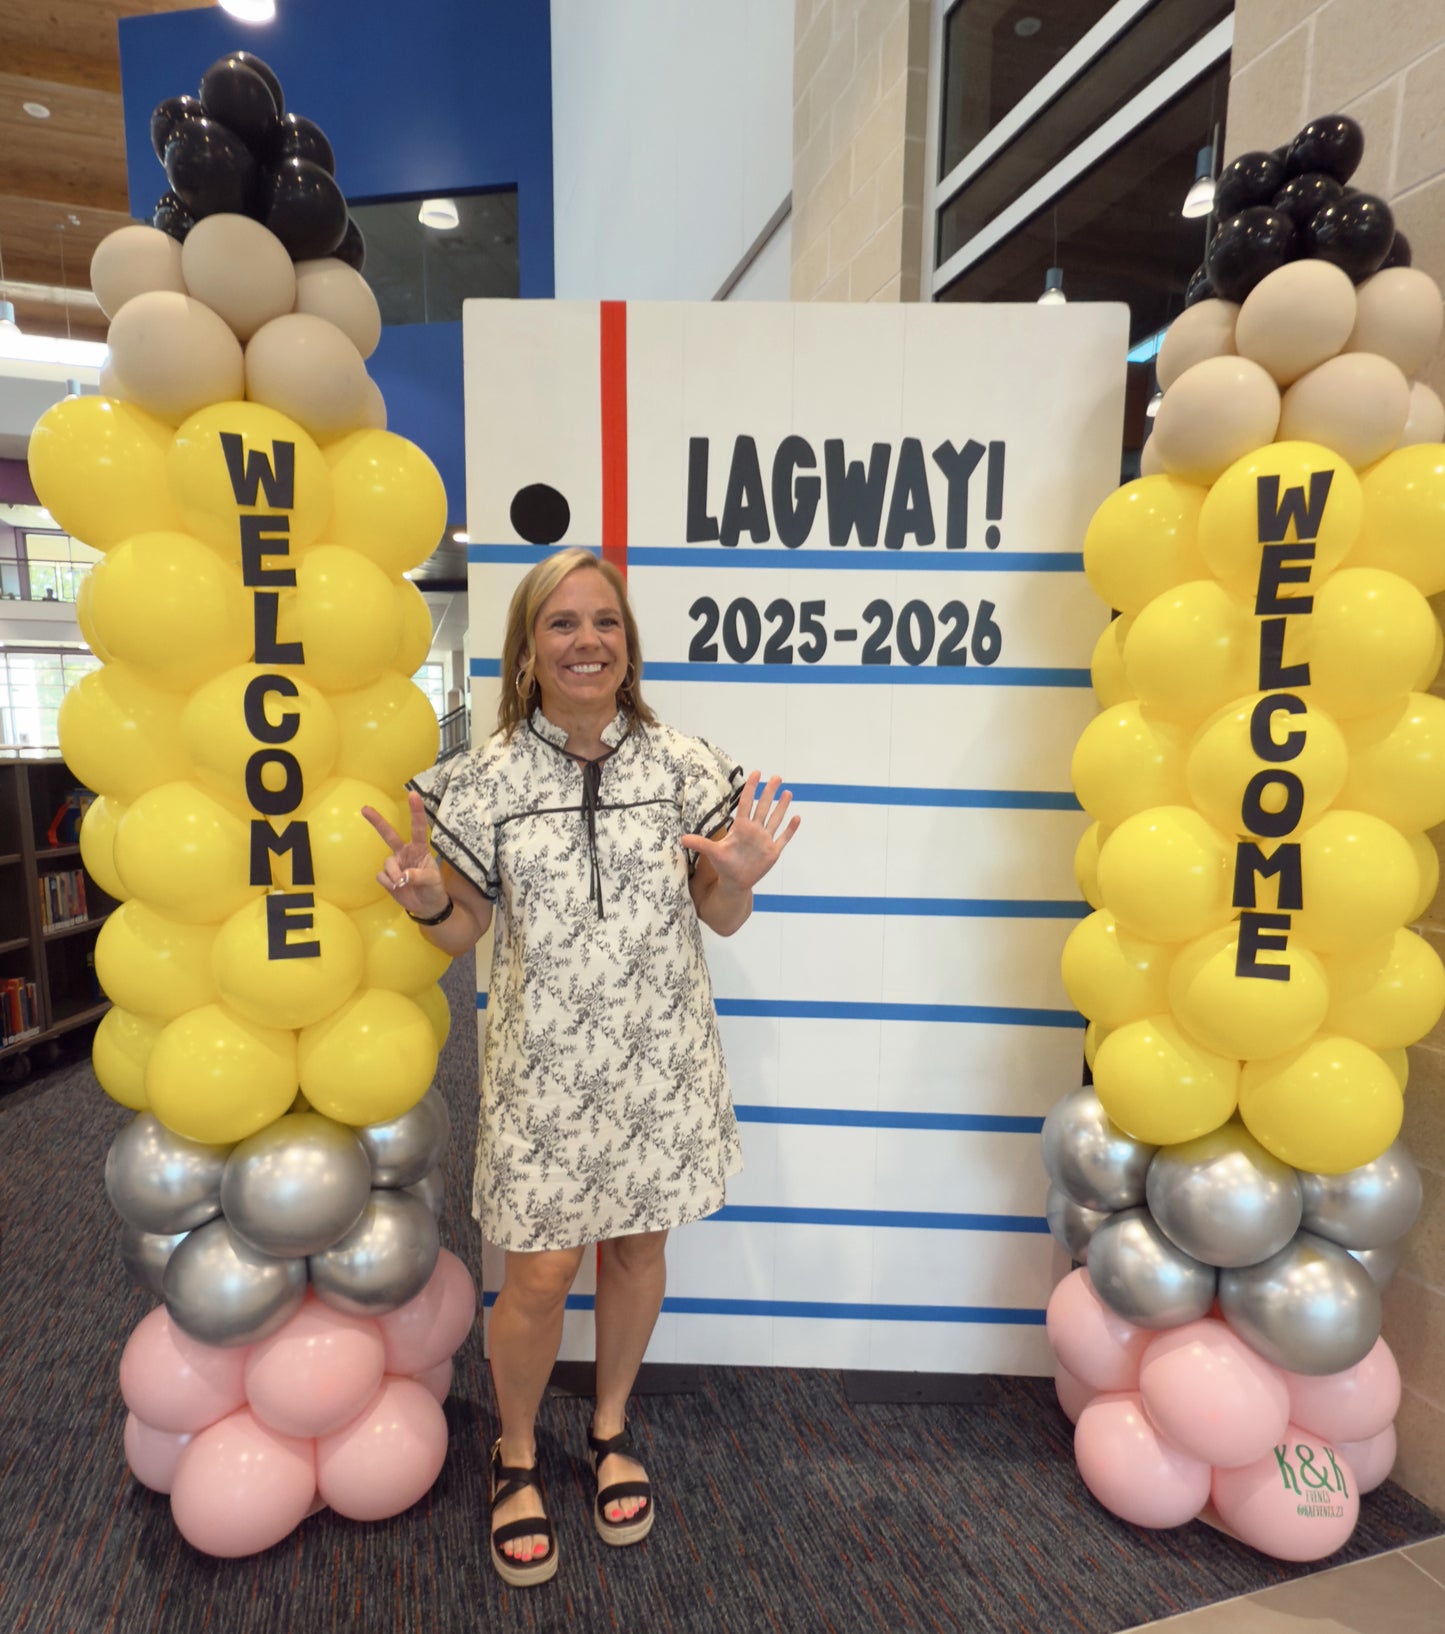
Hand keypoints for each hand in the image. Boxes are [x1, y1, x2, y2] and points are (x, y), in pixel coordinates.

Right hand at [362, 791, 447, 917]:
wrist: (426, 907)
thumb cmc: (433, 889)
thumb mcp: (432, 882)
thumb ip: (419, 876)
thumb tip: (403, 876)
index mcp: (419, 849)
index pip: (418, 828)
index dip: (416, 811)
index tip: (413, 794)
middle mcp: (405, 853)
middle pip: (389, 834)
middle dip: (377, 821)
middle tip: (364, 809)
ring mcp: (394, 864)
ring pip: (387, 864)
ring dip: (394, 875)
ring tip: (403, 884)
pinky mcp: (386, 876)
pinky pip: (381, 876)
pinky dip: (389, 884)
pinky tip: (397, 888)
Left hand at [680, 772, 798, 892]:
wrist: (735, 882)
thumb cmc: (724, 865)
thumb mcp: (712, 853)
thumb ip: (700, 843)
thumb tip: (681, 839)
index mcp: (741, 828)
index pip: (746, 804)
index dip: (750, 788)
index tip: (755, 773)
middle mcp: (754, 830)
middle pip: (763, 807)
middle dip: (769, 792)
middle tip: (776, 777)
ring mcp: (765, 840)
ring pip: (775, 819)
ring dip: (781, 807)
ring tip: (787, 792)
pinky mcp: (772, 852)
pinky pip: (783, 838)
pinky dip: (790, 829)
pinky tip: (796, 818)